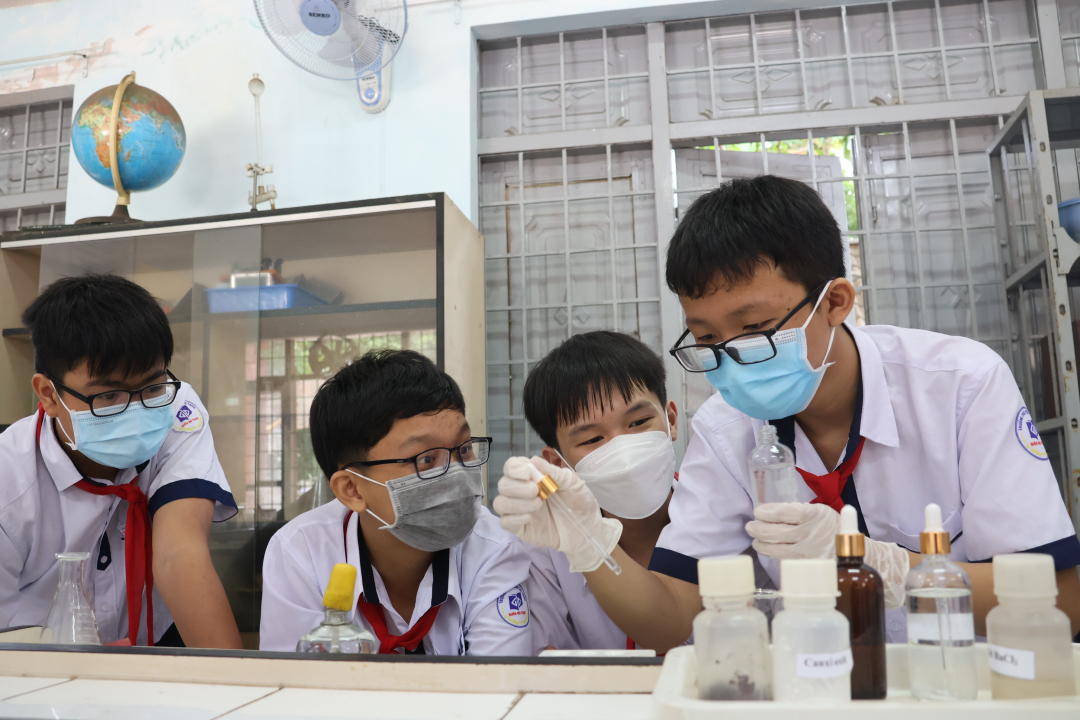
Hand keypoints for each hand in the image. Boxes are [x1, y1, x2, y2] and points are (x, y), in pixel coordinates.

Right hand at [493, 456, 621, 572]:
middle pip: (503, 484)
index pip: (511, 467)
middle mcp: (521, 492)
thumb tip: (534, 460)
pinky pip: (505, 522)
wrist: (587, 529)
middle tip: (536, 491)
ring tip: (538, 504)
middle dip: (517, 487)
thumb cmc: (579, 502)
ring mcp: (519, 510)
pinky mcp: (520, 528)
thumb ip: (554, 472)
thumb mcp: (572, 483)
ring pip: (500, 503)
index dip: (514, 468)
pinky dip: (514, 518)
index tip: (527, 473)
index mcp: (532, 476)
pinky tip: (530, 517)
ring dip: (516, 503)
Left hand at [745, 503, 838, 559]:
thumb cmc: (824, 524)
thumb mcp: (815, 510)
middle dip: (759, 529)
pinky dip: (773, 556)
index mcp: (813, 515)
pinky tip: (768, 550)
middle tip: (750, 526)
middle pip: (779, 533)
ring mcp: (809, 552)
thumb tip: (765, 512)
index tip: (757, 511)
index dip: (770, 512)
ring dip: (762, 545)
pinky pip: (785, 562)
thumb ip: (792, 510)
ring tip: (756, 541)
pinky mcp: (807, 565)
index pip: (788, 513)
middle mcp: (811, 534)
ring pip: (779, 551)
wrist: (845, 545)